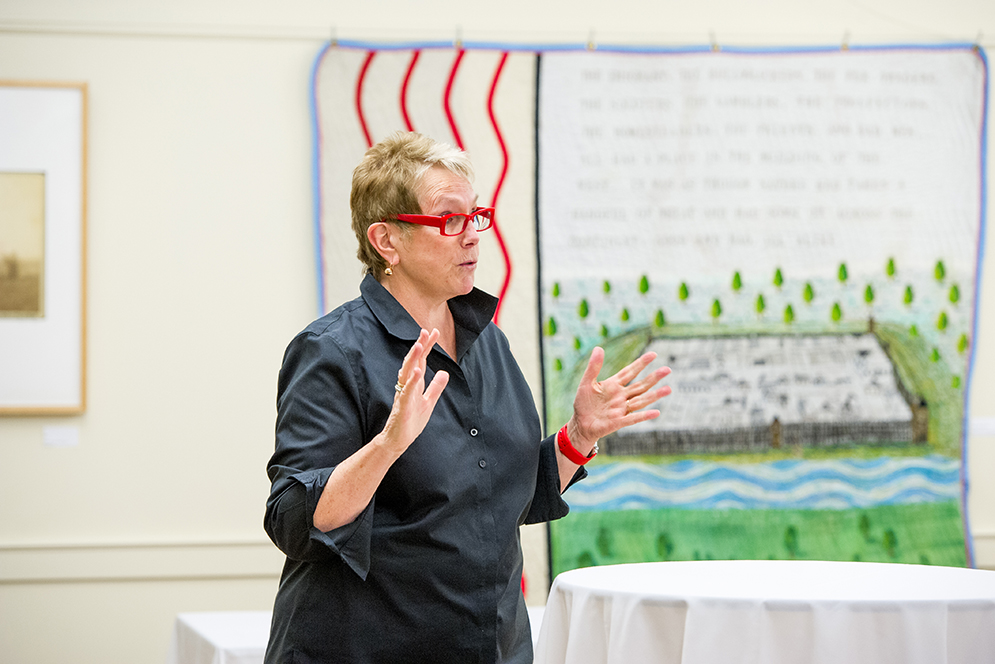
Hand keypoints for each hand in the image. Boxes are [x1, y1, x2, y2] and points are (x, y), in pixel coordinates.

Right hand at [377, 329, 449, 455]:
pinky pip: (406, 391)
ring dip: (413, 359)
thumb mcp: (429, 402)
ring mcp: (404, 394)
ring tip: (419, 345)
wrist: (398, 440)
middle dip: (419, 346)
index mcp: (414, 383)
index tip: (433, 332)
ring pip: (407, 373)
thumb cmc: (411, 421)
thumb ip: (436, 387)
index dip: (426, 346)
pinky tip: (417, 371)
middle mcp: (407, 385)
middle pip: (413, 362)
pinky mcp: (402, 406)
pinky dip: (411, 381)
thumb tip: (444, 372)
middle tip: (426, 331)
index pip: (421, 361)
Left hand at [568, 346, 671, 451]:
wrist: (579, 424)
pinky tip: (656, 412)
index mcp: (614, 385)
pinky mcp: (618, 422)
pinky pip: (633, 418)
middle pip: (640, 386)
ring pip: (641, 400)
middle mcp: (621, 396)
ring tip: (668, 389)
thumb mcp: (586, 383)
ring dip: (654, 395)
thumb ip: (593, 367)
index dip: (641, 363)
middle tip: (667, 369)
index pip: (630, 372)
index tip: (653, 354)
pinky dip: (644, 415)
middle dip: (653, 378)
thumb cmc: (583, 403)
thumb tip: (599, 348)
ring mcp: (621, 409)